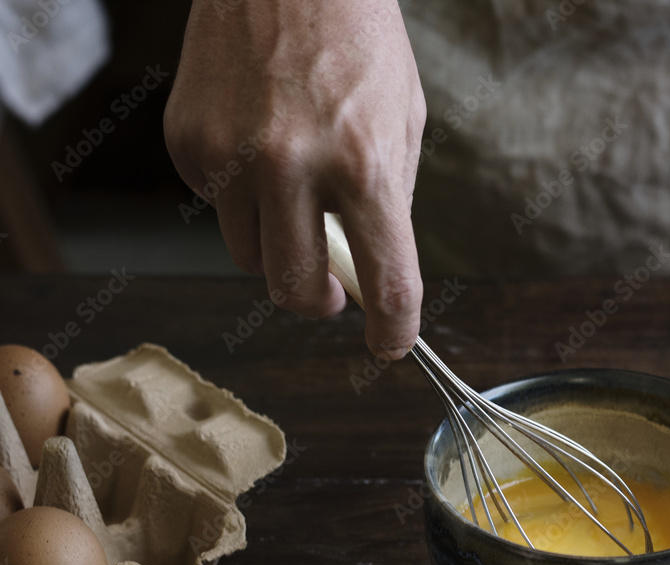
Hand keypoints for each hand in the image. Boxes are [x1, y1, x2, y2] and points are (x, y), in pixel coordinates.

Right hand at [164, 0, 425, 357]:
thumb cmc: (356, 38)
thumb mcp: (404, 121)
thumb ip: (389, 204)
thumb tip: (369, 272)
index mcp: (363, 163)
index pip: (386, 280)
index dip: (393, 329)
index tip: (390, 344)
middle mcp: (290, 165)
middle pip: (295, 290)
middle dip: (320, 301)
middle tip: (333, 291)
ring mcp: (229, 156)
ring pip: (250, 259)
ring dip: (278, 248)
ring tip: (296, 198)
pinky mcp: (188, 144)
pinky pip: (217, 210)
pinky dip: (242, 200)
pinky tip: (257, 150)